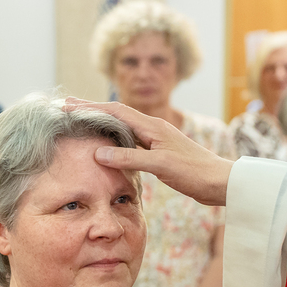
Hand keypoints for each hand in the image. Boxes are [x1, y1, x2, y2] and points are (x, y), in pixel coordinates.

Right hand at [64, 98, 233, 205]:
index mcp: (153, 126)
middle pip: (116, 114)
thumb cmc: (194, 172)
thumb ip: (130, 158)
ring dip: (102, 124)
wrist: (219, 183)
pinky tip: (107, 148)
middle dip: (92, 110)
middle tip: (68, 108)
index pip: (115, 110)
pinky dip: (115, 141)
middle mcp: (153, 129)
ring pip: (123, 128)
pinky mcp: (159, 153)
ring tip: (81, 124)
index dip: (90, 106)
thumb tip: (99, 152)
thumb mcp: (160, 165)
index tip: (68, 104)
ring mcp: (156, 141)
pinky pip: (131, 142)